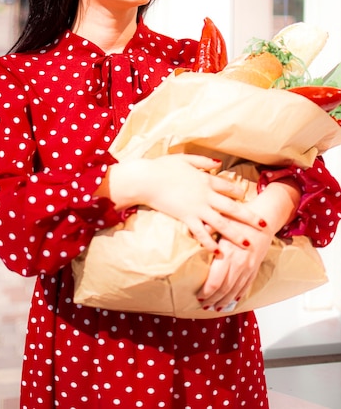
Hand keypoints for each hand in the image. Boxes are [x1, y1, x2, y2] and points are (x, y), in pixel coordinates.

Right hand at [103, 154, 267, 251]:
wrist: (146, 179)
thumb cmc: (162, 167)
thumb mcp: (184, 159)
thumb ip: (203, 161)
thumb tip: (218, 163)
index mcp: (206, 179)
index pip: (229, 187)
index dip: (240, 193)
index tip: (248, 198)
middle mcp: (206, 195)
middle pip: (233, 207)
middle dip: (249, 217)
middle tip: (263, 225)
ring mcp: (197, 208)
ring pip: (222, 224)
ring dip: (236, 234)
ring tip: (248, 244)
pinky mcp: (186, 218)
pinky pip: (201, 233)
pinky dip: (210, 243)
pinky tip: (219, 252)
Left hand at [196, 223, 273, 309]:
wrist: (264, 219)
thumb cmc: (241, 218)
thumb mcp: (222, 221)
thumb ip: (208, 229)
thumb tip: (192, 231)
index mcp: (228, 254)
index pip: (216, 281)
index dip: (207, 292)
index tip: (198, 296)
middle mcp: (239, 264)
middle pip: (224, 289)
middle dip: (213, 300)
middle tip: (204, 306)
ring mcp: (248, 268)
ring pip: (235, 291)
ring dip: (225, 301)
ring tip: (216, 308)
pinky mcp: (255, 268)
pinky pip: (246, 286)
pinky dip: (239, 295)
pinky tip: (233, 300)